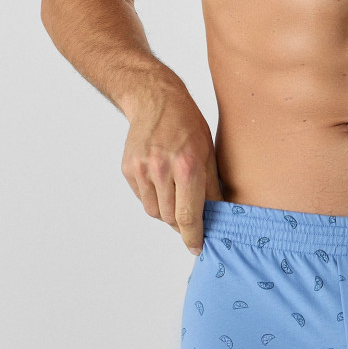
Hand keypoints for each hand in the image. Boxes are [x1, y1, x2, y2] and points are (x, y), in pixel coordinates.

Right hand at [121, 86, 223, 254]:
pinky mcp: (128, 169)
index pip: (188, 215)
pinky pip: (142, 198)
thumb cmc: (188, 125)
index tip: (197, 247)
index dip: (193, 236)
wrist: (155, 101)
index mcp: (187, 166)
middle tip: (190, 216)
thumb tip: (217, 216)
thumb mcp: (209, 153)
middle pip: (171, 217)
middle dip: (182, 223)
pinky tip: (161, 181)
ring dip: (167, 212)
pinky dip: (154, 198)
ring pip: (154, 211)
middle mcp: (162, 170)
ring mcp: (141, 170)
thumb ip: (212, 187)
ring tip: (176, 193)